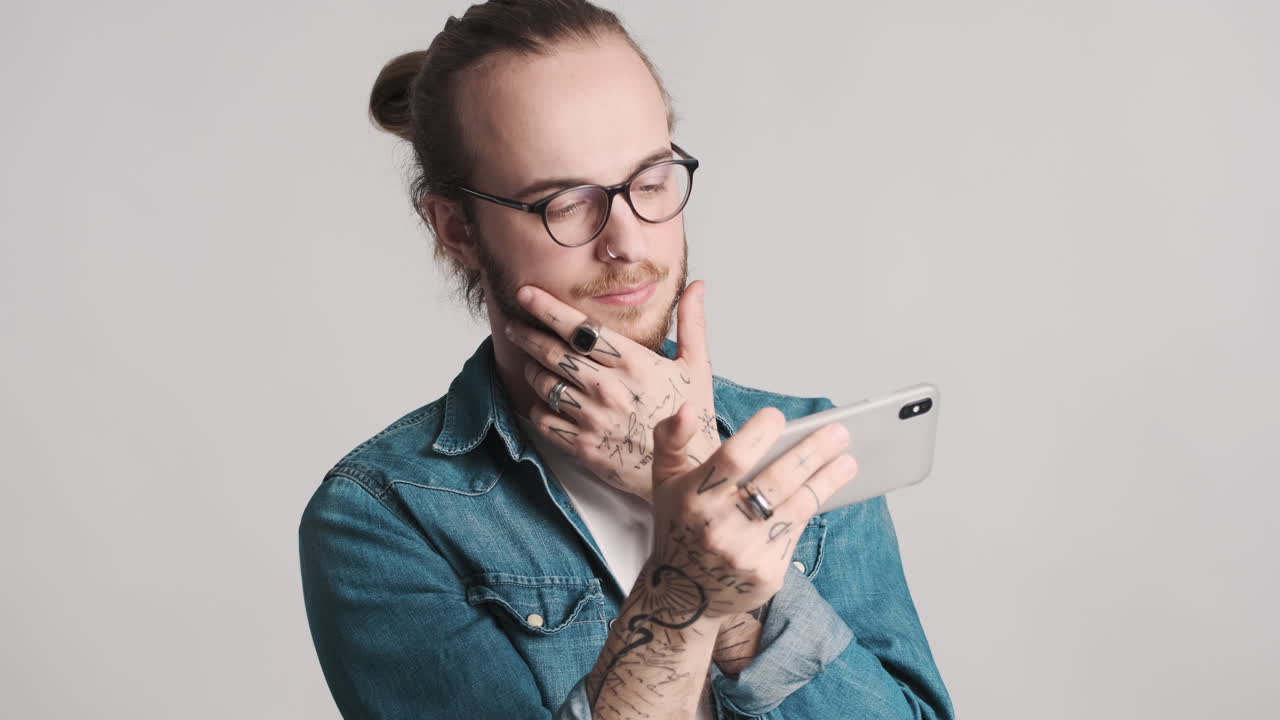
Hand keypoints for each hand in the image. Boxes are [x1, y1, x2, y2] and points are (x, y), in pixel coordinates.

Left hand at [504, 280, 719, 501]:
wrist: (687, 470)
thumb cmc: (690, 417)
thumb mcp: (696, 366)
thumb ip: (691, 323)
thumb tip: (697, 286)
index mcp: (634, 363)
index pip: (581, 328)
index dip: (548, 309)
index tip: (526, 293)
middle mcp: (609, 389)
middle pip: (553, 353)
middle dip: (527, 334)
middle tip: (513, 325)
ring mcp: (594, 419)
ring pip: (544, 384)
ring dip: (532, 369)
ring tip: (533, 362)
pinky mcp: (583, 445)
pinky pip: (544, 419)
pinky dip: (538, 406)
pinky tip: (544, 399)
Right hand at [641, 403, 857, 619]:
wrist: (685, 597)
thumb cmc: (681, 526)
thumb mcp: (665, 480)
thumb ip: (671, 439)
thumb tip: (687, 408)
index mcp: (694, 497)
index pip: (733, 458)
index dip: (759, 434)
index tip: (778, 417)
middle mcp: (720, 526)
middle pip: (776, 481)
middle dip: (812, 453)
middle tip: (839, 433)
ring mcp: (746, 552)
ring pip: (796, 506)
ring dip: (827, 480)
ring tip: (848, 461)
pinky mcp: (767, 572)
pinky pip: (796, 531)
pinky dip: (812, 507)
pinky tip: (829, 489)